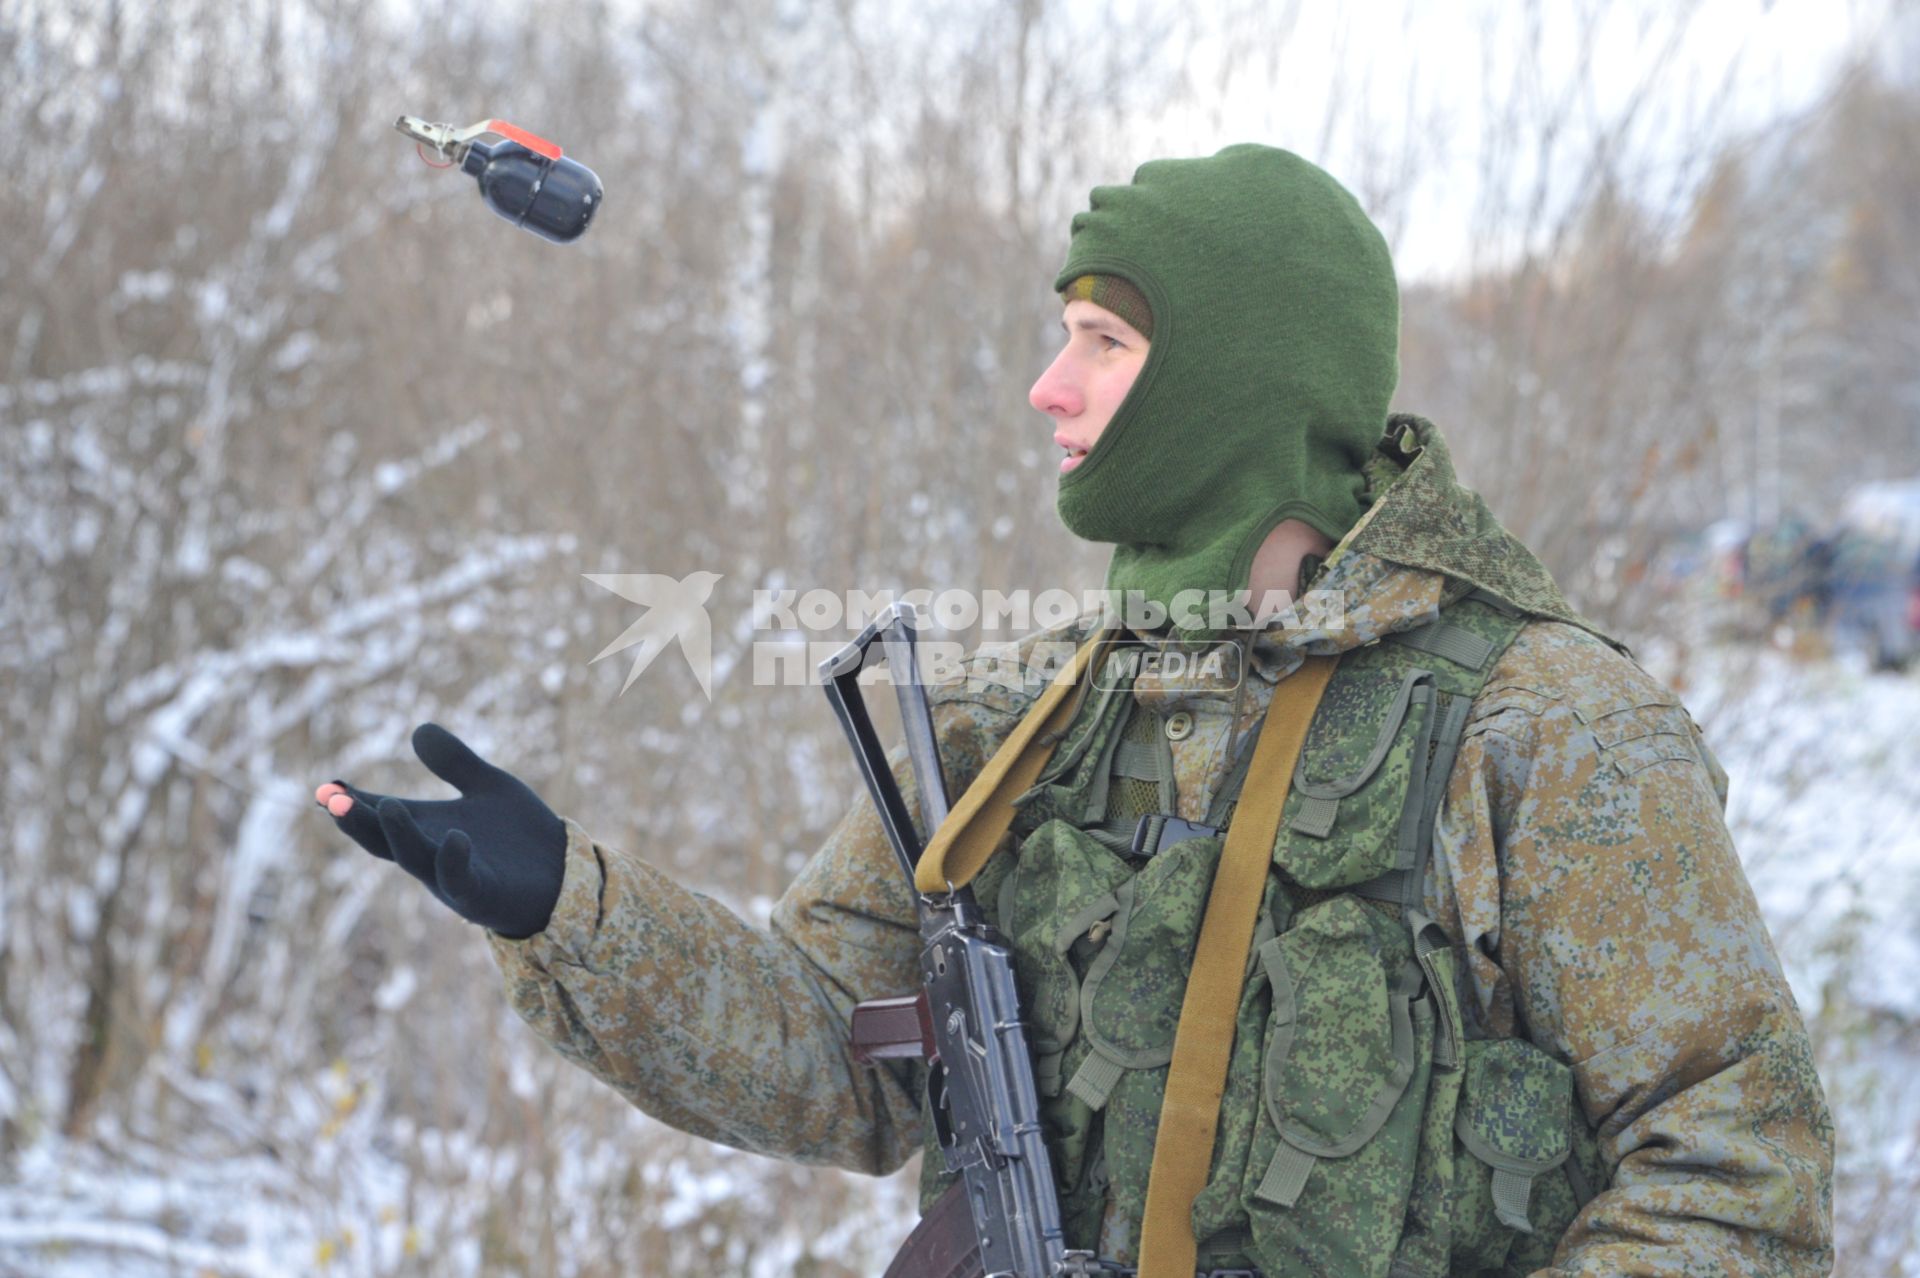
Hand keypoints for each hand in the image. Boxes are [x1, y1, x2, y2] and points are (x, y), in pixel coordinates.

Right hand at [316, 723, 566, 937]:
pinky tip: (455, 837)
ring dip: (400, 835)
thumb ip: (454, 762)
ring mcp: (452, 877)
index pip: (380, 813)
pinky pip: (461, 881)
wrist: (563, 873)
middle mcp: (431, 854)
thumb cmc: (519, 835)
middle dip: (358, 821)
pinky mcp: (482, 894)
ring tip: (387, 806)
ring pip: (417, 859)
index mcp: (427, 828)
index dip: (353, 801)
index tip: (326, 786)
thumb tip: (419, 728)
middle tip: (333, 799)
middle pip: (385, 839)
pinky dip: (453, 861)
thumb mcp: (487, 787)